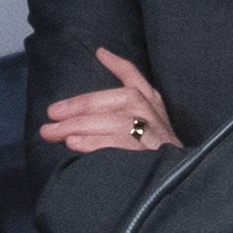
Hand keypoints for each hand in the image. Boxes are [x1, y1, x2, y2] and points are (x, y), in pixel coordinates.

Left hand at [39, 48, 174, 157]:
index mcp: (152, 102)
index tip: (99, 53)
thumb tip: (92, 97)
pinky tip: (73, 144)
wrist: (181, 179)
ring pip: (110, 122)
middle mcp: (151, 112)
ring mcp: (150, 132)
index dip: (117, 64)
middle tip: (50, 114)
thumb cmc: (158, 152)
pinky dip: (92, 143)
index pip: (134, 76)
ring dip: (77, 126)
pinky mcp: (147, 153)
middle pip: (110, 101)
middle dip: (77, 107)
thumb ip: (127, 108)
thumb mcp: (151, 124)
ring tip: (53, 132)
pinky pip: (114, 144)